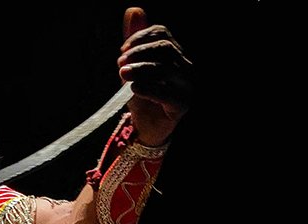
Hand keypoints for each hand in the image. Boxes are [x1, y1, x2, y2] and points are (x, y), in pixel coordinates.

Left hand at [119, 8, 192, 146]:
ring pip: (165, 69)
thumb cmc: (142, 97)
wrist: (147, 129)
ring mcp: (187, 86)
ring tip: (123, 74)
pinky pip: (165, 94)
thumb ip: (133, 43)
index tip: (123, 49)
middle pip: (165, 48)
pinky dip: (147, 88)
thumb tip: (133, 10)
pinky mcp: (183, 105)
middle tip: (120, 62)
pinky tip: (133, 89)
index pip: (162, 34)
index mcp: (175, 54)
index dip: (141, 37)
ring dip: (141, 69)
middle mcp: (186, 67)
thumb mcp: (134, 68)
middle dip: (140, 52)